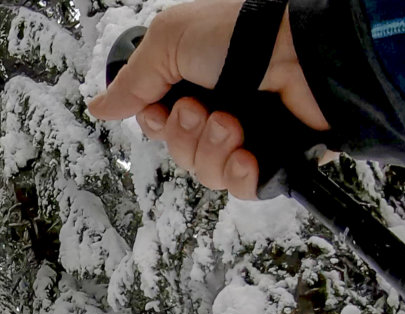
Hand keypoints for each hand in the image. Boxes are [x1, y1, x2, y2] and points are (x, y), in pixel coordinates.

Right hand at [87, 0, 329, 198]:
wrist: (305, 50)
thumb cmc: (241, 33)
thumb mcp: (168, 41)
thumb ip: (132, 80)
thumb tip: (98, 107)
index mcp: (195, 84)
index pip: (160, 126)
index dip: (157, 125)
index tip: (165, 110)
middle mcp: (220, 111)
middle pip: (180, 153)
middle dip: (186, 136)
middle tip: (203, 110)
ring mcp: (249, 137)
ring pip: (206, 173)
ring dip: (212, 150)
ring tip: (233, 124)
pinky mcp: (276, 158)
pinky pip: (242, 189)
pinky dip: (240, 175)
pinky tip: (247, 154)